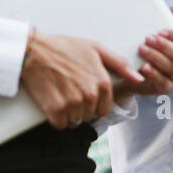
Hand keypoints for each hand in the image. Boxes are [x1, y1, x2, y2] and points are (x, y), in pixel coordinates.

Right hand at [20, 31, 144, 128]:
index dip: (94, 102)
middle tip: (68, 89)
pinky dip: (56, 117)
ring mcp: (73, 103)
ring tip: (60, 92)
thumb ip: (120, 64)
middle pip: (90, 115)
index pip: (105, 107)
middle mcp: (90, 94)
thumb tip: (138, 78)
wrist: (33, 51)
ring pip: (76, 120)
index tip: (83, 92)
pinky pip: (61, 124)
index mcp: (102, 82)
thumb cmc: (64, 47)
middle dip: (81, 107)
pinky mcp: (56, 110)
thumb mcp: (96, 49)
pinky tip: (52, 101)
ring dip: (68, 112)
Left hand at [113, 16, 172, 99]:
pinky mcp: (166, 87)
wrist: (132, 66)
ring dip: (156, 57)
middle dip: (166, 46)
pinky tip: (144, 67)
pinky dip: (154, 74)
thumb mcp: (157, 29)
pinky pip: (164, 82)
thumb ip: (171, 21)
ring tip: (142, 49)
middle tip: (148, 38)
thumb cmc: (148, 43)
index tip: (161, 31)